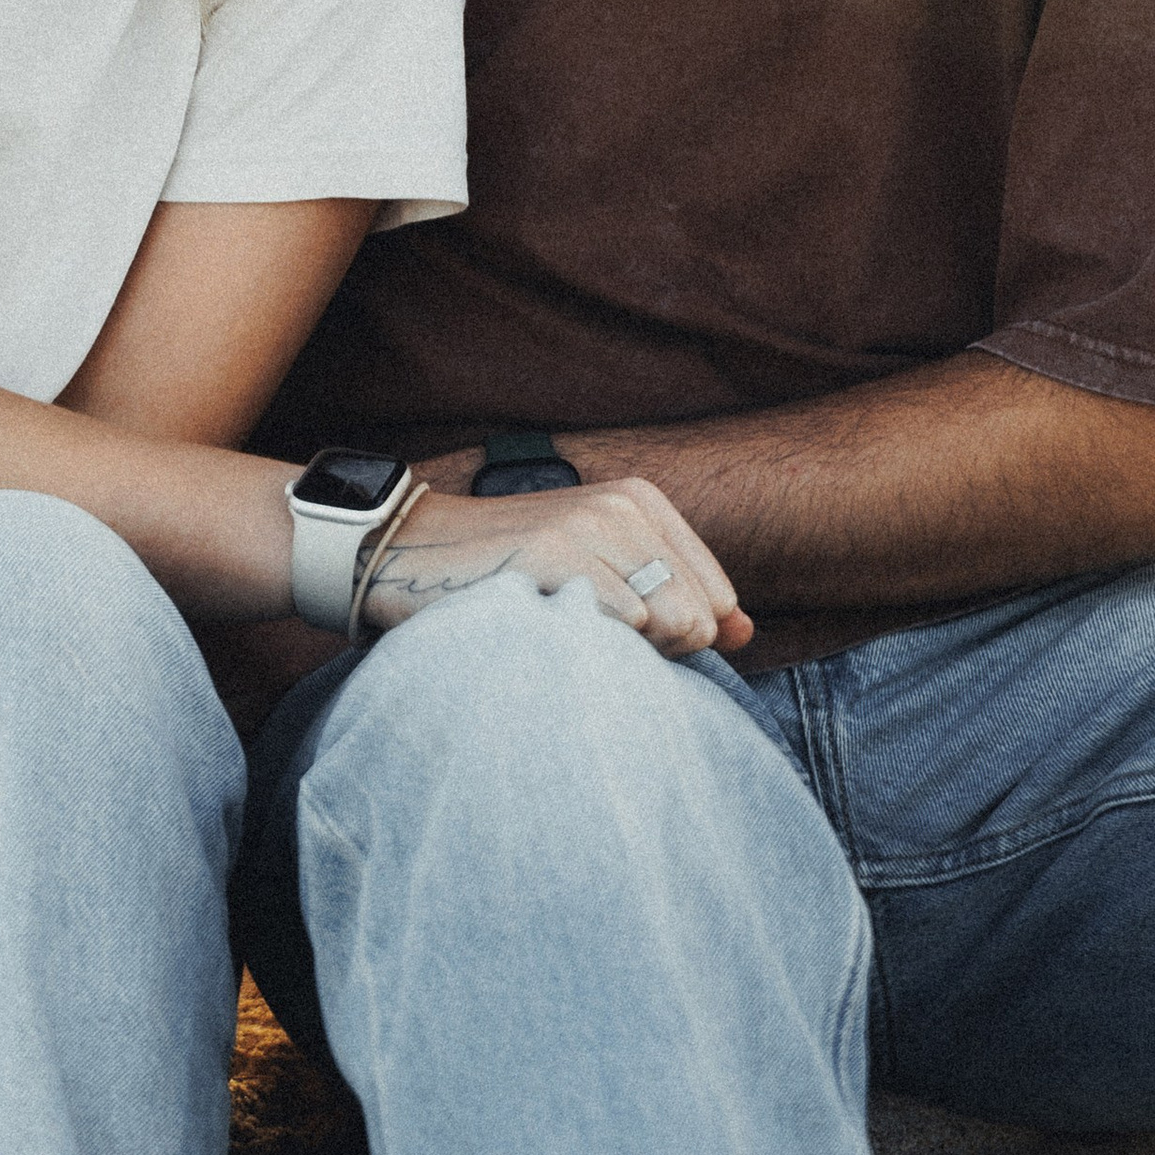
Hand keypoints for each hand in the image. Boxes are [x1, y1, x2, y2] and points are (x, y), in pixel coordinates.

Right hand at [362, 478, 752, 658]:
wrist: (408, 551)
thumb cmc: (509, 570)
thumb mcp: (601, 568)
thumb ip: (679, 597)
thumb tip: (746, 632)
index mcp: (643, 501)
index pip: (717, 598)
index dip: (683, 638)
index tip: (627, 636)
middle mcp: (623, 506)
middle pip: (698, 617)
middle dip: (660, 650)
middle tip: (591, 640)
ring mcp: (588, 526)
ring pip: (667, 623)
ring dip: (625, 653)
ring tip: (569, 635)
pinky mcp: (553, 554)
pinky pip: (618, 626)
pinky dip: (591, 649)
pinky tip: (547, 633)